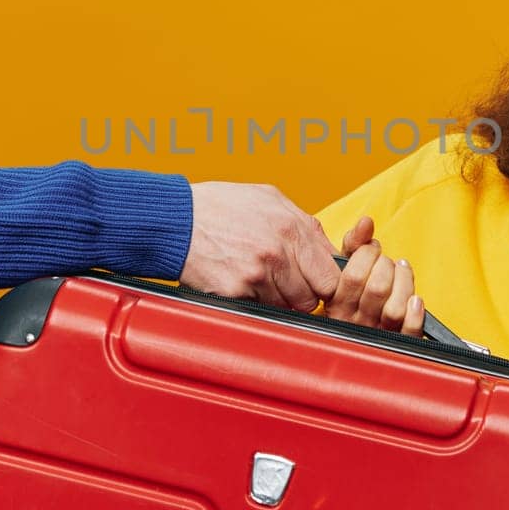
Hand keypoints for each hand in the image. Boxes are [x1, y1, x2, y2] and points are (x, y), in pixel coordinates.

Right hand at [182, 182, 341, 311]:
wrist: (177, 219)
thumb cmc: (220, 206)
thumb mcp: (269, 199)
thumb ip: (303, 223)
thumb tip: (325, 247)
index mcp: (293, 229)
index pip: (331, 274)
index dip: (324, 282)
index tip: (314, 282)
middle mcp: (279, 253)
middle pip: (312, 297)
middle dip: (303, 295)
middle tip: (286, 286)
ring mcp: (258, 275)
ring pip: (286, 307)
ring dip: (275, 300)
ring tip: (256, 280)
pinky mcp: (236, 292)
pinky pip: (258, 310)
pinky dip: (251, 302)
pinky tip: (238, 283)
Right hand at [322, 216, 425, 334]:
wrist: (358, 339)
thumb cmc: (353, 297)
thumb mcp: (344, 270)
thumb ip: (354, 244)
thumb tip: (366, 222)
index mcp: (336, 305)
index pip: (353, 276)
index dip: (367, 254)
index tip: (372, 250)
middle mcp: (355, 323)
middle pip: (377, 288)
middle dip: (387, 266)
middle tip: (387, 263)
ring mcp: (377, 335)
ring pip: (395, 309)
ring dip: (404, 283)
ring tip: (402, 273)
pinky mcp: (399, 344)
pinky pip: (409, 331)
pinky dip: (416, 312)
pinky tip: (415, 299)